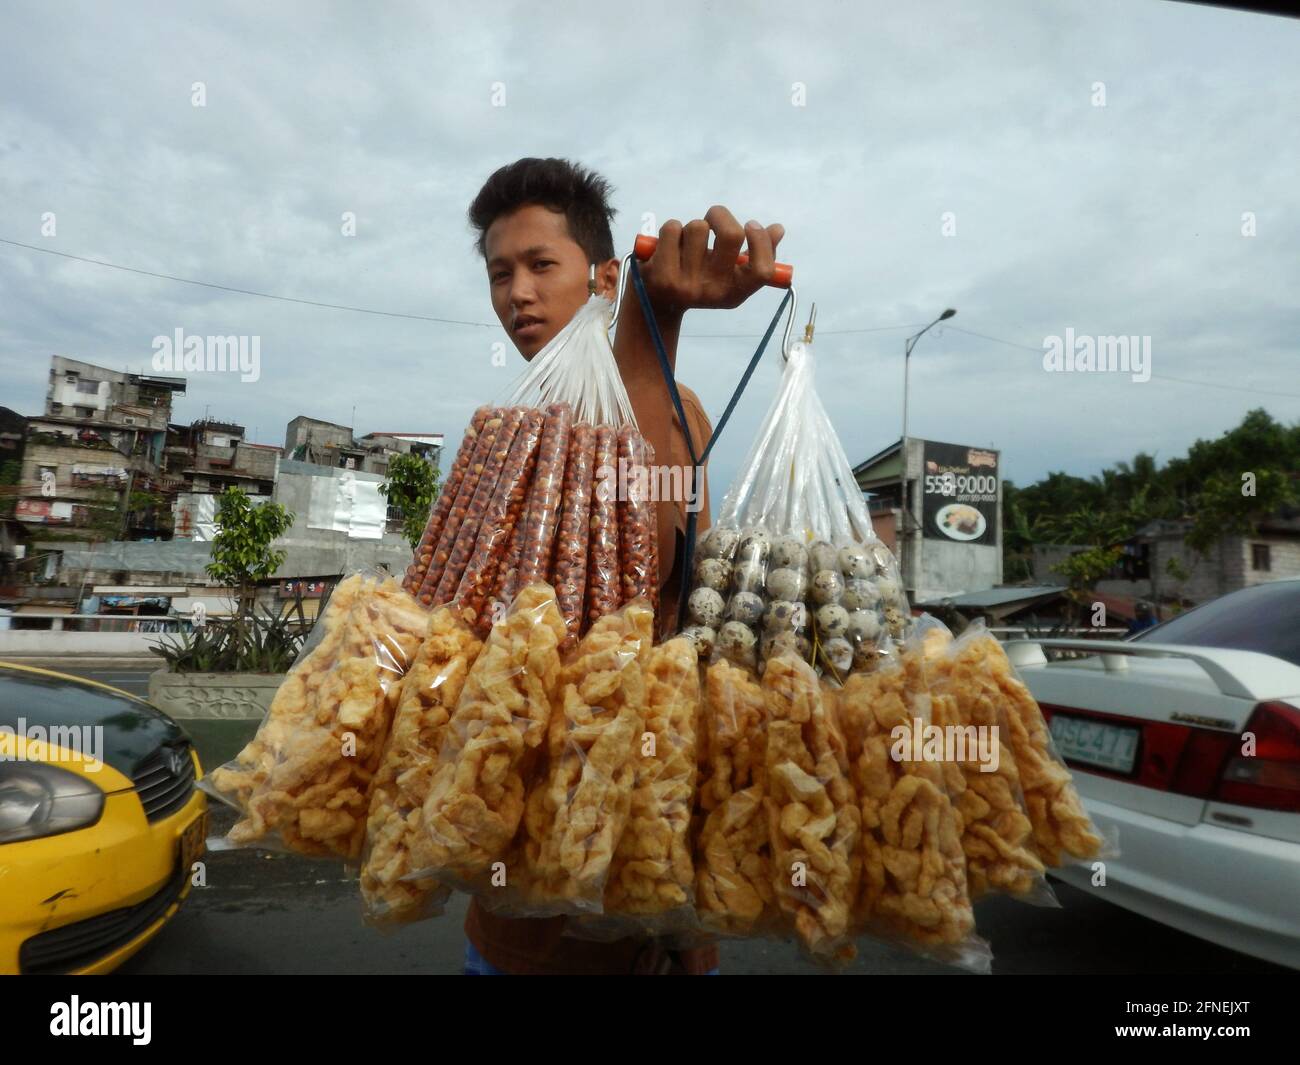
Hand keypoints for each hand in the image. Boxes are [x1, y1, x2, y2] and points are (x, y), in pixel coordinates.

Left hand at [637, 206, 784, 317]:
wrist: (655, 303)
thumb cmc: (697, 279)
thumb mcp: (727, 273)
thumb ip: (754, 254)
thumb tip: (778, 229)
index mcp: (734, 293)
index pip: (762, 270)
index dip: (761, 242)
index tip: (751, 225)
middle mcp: (713, 292)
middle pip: (731, 235)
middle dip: (720, 215)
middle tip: (712, 218)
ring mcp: (687, 285)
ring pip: (697, 227)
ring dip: (691, 226)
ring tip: (684, 242)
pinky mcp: (662, 275)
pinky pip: (673, 228)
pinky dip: (671, 229)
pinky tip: (667, 245)